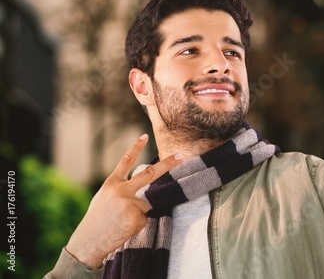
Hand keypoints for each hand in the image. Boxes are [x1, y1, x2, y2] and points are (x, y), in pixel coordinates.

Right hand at [64, 134, 183, 268]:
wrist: (89, 241)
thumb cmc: (97, 220)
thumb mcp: (104, 198)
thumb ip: (122, 190)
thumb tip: (142, 189)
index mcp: (112, 183)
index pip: (126, 161)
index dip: (136, 147)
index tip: (146, 135)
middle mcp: (122, 190)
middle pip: (150, 174)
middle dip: (168, 164)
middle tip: (181, 156)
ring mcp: (131, 203)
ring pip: (147, 203)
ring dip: (138, 212)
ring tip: (121, 221)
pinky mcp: (137, 216)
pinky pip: (146, 218)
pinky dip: (138, 224)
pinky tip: (125, 228)